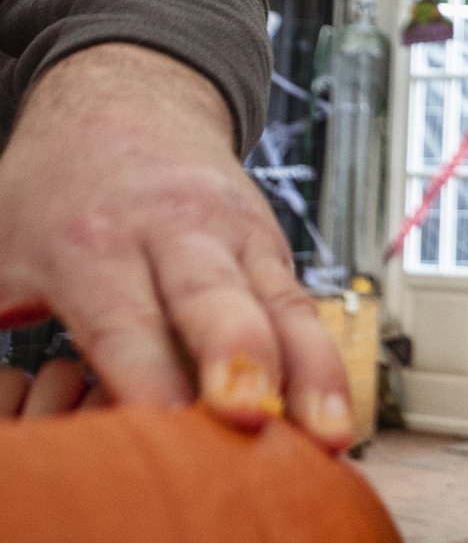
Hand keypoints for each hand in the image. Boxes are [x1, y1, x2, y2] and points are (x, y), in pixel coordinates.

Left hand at [0, 44, 347, 442]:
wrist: (129, 104)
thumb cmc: (52, 193)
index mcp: (91, 244)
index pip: (121, 319)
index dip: (141, 374)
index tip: (161, 427)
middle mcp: (173, 236)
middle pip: (211, 301)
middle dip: (234, 358)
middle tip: (249, 414)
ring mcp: (235, 241)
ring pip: (279, 308)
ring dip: (308, 374)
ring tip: (328, 438)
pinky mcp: (274, 253)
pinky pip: (306, 310)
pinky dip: (326, 366)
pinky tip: (340, 419)